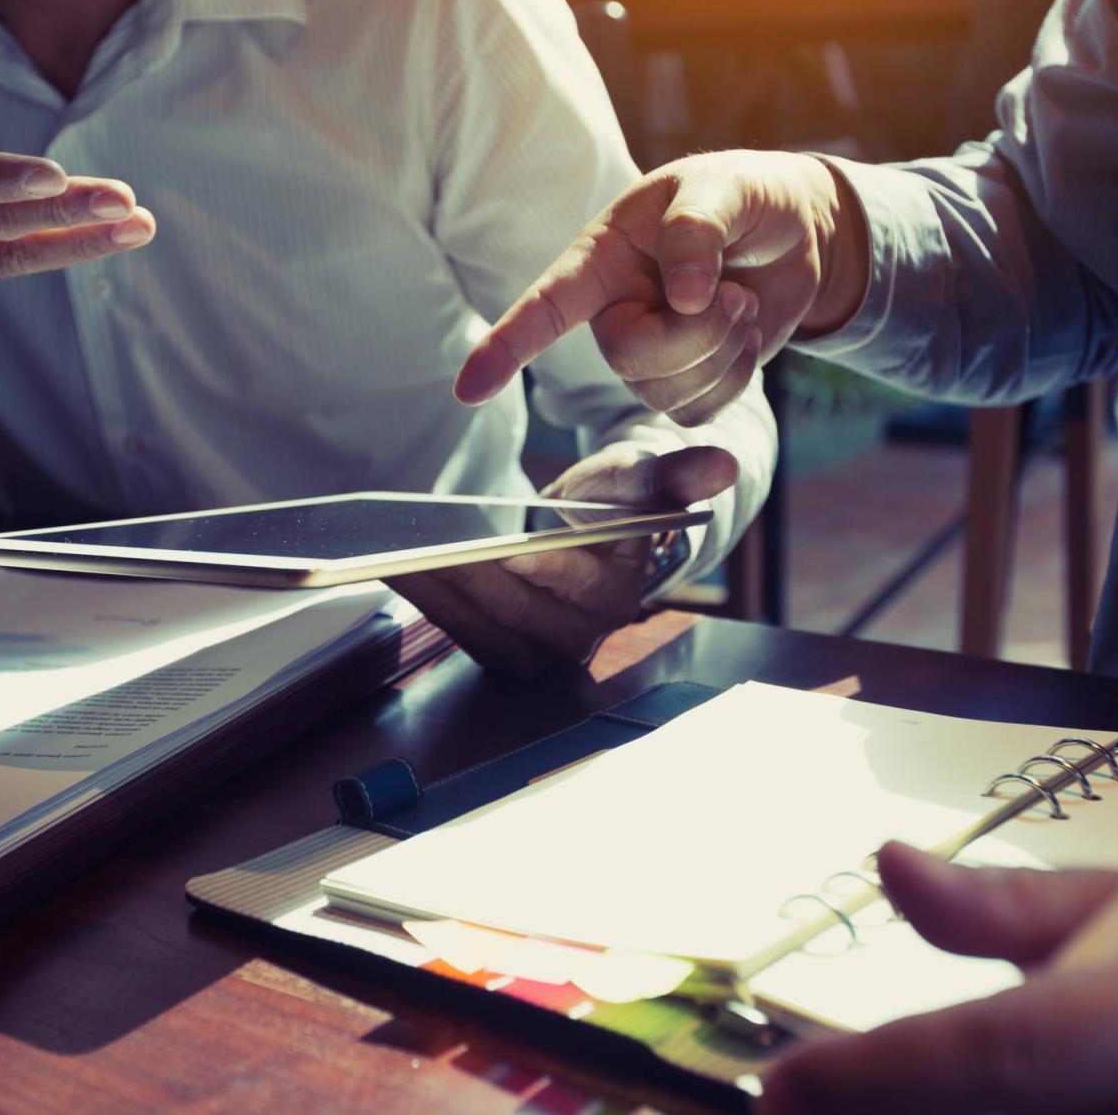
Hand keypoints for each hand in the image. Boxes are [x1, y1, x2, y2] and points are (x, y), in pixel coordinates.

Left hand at [388, 444, 736, 677]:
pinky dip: (427, 601)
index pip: (573, 581)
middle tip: (423, 545)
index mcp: (618, 594)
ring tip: (396, 553)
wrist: (593, 533)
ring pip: (480, 626)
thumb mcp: (641, 475)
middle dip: (466, 576)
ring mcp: (540, 651)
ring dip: (435, 592)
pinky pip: (459, 631)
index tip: (502, 547)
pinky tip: (397, 568)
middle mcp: (581, 635)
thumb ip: (674, 473)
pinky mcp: (504, 653)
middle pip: (514, 607)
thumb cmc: (617, 500)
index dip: (538, 566)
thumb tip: (722, 464)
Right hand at [453, 150, 865, 424]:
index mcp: (602, 258)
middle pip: (629, 358)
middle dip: (695, 334)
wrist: (797, 235)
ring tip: (743, 299)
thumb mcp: (724, 188)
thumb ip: (695, 230)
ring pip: (666, 392)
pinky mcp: (687, 381)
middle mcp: (615, 310)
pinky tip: (746, 331)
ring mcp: (650, 351)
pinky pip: (701, 410)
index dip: (507, 346)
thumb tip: (681, 299)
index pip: (545, 305)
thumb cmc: (745, 199)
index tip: (469, 389)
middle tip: (736, 293)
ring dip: (723, 348)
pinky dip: (739, 375)